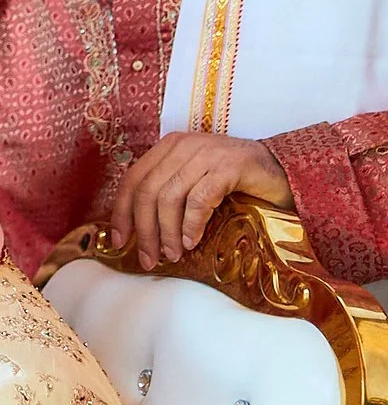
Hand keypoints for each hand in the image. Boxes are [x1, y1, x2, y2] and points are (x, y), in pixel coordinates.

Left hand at [109, 132, 291, 268]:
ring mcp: (208, 152)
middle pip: (148, 192)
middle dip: (145, 230)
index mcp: (168, 147)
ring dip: (168, 233)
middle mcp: (184, 145)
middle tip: (149, 258)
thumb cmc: (234, 183)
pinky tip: (193, 242)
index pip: (133, 180)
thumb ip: (167, 196)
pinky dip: (192, 224)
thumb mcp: (192, 184)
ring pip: (170, 197)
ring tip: (173, 255)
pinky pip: (200, 199)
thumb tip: (138, 233)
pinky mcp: (231, 165)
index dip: (122, 213)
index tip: (120, 242)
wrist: (284, 172)